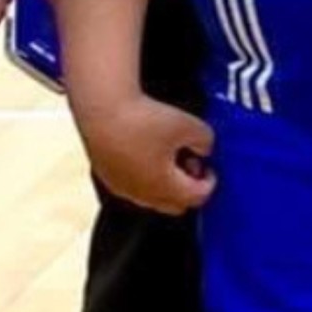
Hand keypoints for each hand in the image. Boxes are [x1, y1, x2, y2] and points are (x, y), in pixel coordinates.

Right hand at [76, 90, 218, 213]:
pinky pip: (130, 185)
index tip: (210, 168)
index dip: (209, 183)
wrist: (102, 108)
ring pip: (150, 196)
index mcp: (165, 187)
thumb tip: (203, 149)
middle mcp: (141, 194)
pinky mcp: (105, 174)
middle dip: (186, 186)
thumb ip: (205, 141)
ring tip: (166, 153)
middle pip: (174, 204)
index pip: (196, 198)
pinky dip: (143, 175)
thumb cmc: (145, 119)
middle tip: (189, 162)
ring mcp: (121, 186)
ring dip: (164, 181)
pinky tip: (144, 150)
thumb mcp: (190, 125)